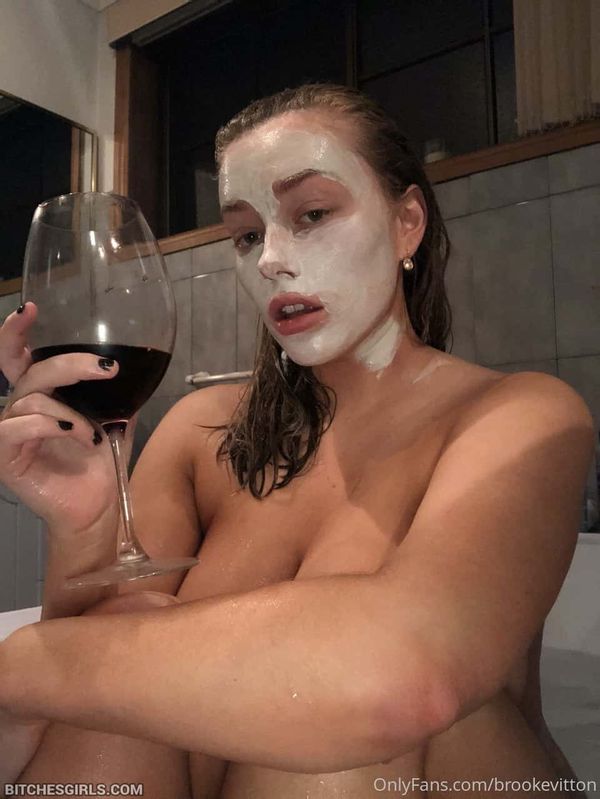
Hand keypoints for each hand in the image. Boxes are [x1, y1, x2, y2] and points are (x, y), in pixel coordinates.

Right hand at [0, 302, 137, 534]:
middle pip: (31, 371)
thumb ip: (118, 393)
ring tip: (96, 433)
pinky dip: (53, 426)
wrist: (97, 510)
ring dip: (71, 412)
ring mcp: (9, 433)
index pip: (17, 358)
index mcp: (40, 397)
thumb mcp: (116, 420)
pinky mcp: (6, 457)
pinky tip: (79, 436)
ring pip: (31, 398)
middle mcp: (19, 410)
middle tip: (106, 369)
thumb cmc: (101, 465)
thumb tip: (137, 365)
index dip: (16, 332)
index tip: (29, 308)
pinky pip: (19, 427)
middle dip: (70, 363)